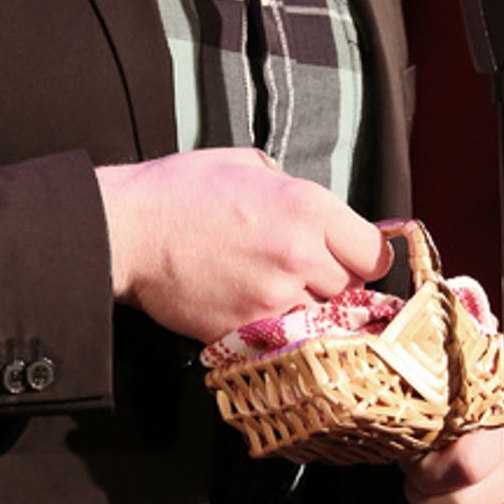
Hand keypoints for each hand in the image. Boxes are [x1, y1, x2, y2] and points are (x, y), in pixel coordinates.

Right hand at [97, 147, 391, 344]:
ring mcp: (275, 297)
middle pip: (351, 289)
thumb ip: (292, 187)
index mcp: (307, 206)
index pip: (374, 253)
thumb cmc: (180, 190)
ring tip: (271, 288)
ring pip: (321, 318)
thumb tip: (316, 212)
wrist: (128, 231)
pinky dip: (275, 329)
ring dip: (305, 308)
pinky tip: (250, 306)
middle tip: (300, 271)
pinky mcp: (248, 329)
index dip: (362, 256)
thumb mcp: (246, 164)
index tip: (348, 258)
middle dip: (332, 282)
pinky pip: (284, 338)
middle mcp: (301, 254)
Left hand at [403, 410, 503, 503]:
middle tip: (420, 484)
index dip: (428, 474)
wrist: (466, 427)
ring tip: (435, 499)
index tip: (415, 465)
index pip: (466, 466)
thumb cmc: (442, 414)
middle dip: (429, 499)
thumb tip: (411, 445)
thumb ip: (427, 423)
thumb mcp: (431, 407)